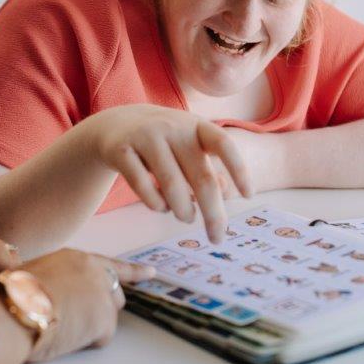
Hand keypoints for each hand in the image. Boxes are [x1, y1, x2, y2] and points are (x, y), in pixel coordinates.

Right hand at [20, 249, 153, 362]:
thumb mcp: (32, 275)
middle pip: (114, 293)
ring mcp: (102, 293)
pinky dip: (87, 342)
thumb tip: (51, 294)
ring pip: (108, 317)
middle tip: (81, 319)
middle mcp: (93, 271)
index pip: (110, 264)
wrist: (12, 308)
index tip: (149, 272)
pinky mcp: (104, 317)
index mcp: (74, 258)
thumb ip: (55, 280)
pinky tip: (66, 335)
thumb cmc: (11, 297)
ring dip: (92, 325)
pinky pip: (102, 337)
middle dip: (102, 308)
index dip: (132, 272)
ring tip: (63, 326)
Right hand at [80, 104, 251, 243]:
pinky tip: (161, 207)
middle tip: (218, 238)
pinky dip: (156, 205)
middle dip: (213, 213)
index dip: (238, 170)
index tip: (249, 197)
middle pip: (201, 177)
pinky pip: (143, 187)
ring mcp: (145, 137)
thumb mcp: (188, 146)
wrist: (114, 125)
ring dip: (183, 210)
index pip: (224, 144)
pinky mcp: (122, 150)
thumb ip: (207, 167)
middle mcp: (172, 127)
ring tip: (186, 218)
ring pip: (172, 184)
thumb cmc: (163, 141)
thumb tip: (227, 192)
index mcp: (196, 125)